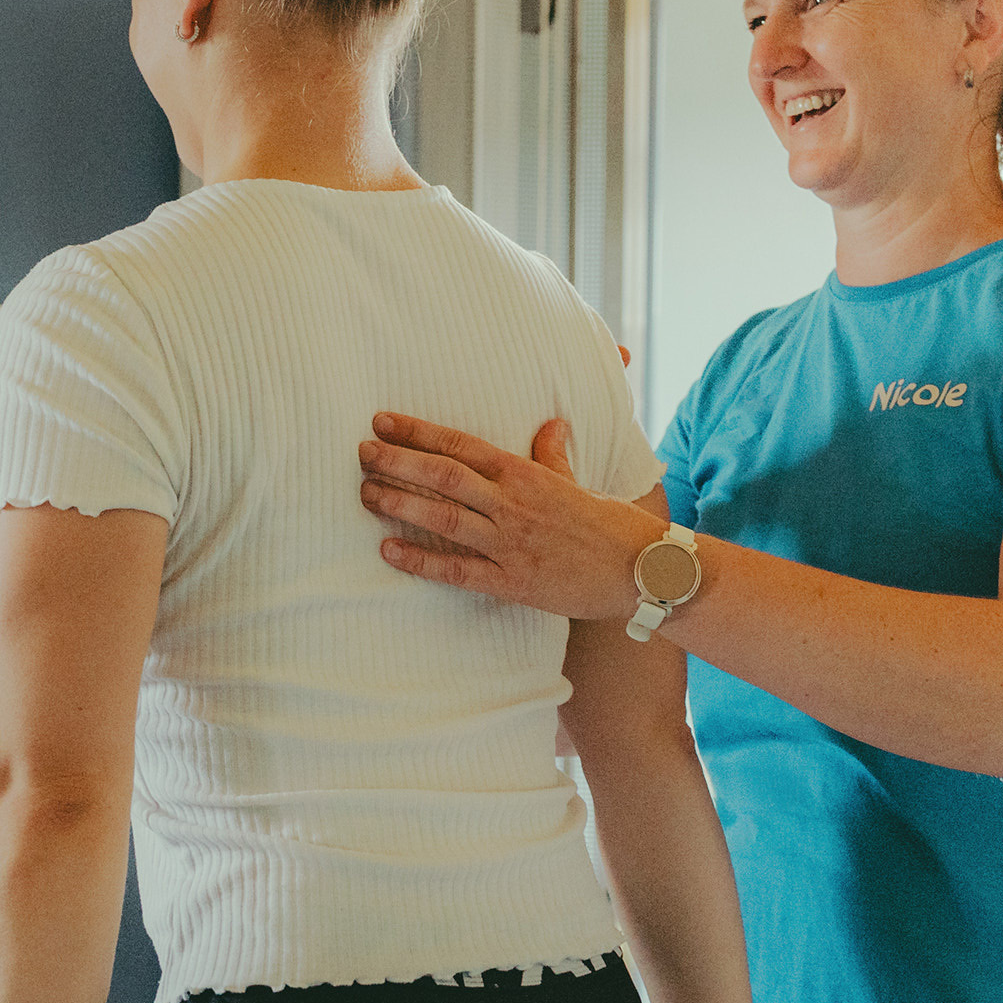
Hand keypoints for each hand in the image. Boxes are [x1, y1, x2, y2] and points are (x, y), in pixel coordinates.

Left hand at [358, 413, 665, 620]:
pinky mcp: (512, 582)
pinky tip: (388, 551)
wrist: (642, 570)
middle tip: (361, 452)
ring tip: (365, 494)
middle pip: (444, 476)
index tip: (383, 420)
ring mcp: (510, 544)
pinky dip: (420, 561)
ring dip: (401, 504)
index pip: (463, 445)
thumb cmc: (611, 525)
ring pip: (444, 518)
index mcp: (527, 474)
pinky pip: (457, 571)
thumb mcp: (580, 482)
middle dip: (399, 462)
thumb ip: (555, 455)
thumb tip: (551, 422)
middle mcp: (513, 505)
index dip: (419, 431)